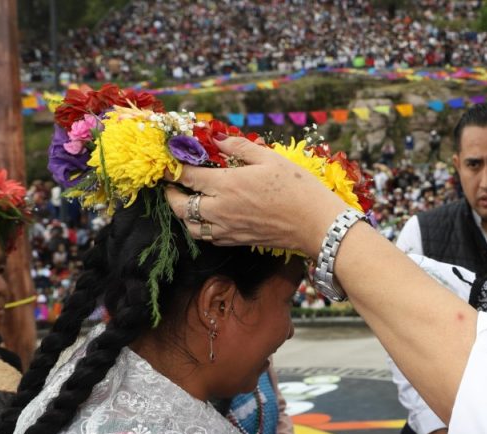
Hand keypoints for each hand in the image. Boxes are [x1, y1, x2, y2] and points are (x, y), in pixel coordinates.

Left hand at [164, 136, 350, 254]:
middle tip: (173, 184)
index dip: (174, 168)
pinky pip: (209, 237)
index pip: (187, 176)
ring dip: (184, 215)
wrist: (316, 225)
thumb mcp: (270, 158)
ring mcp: (228, 229)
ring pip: (192, 227)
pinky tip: (209, 217)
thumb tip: (219, 139)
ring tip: (189, 202)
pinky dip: (202, 227)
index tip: (170, 161)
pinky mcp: (238, 241)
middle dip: (172, 195)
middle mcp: (221, 210)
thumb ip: (240, 147)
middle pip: (181, 207)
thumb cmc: (297, 189)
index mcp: (227, 185)